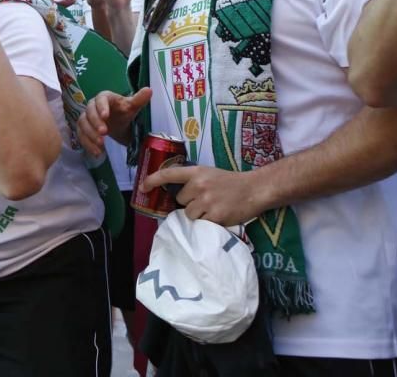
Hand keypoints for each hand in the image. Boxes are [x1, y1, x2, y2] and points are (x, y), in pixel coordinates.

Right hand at [77, 88, 150, 155]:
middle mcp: (93, 106)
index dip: (101, 107)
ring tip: (101, 144)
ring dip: (90, 134)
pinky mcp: (83, 129)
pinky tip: (97, 152)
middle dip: (95, 123)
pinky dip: (87, 144)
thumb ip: (139, 99)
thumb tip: (149, 90)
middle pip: (89, 111)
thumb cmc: (124, 112)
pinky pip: (81, 135)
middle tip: (104, 133)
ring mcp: (86, 117)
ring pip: (82, 124)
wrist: (118, 123)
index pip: (100, 99)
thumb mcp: (132, 107)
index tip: (106, 116)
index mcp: (105, 97)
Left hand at [143, 165, 266, 225]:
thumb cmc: (231, 182)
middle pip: (180, 200)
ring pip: (189, 214)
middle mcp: (199, 185)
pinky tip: (219, 215)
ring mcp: (206, 201)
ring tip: (214, 208)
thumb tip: (176, 195)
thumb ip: (193, 181)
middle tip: (206, 200)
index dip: (152, 180)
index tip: (142, 187)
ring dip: (198, 214)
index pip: (169, 174)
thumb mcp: (209, 174)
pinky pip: (202, 223)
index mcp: (196, 172)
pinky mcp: (215, 216)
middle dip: (189, 203)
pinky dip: (208, 222)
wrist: (254, 189)